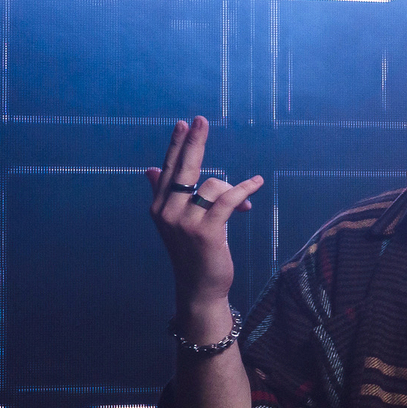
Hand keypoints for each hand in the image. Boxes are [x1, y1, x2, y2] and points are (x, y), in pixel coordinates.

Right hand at [146, 116, 264, 318]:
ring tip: (241, 207)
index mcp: (159, 206)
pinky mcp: (206, 232)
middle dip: (194, 142)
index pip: (168, 168)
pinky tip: (256, 184)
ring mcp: (185, 222)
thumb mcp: (175, 223)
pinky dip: (245, 190)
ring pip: (213, 185)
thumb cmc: (192, 252)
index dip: (177, 145)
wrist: (199, 287)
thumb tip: (150, 170)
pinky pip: (228, 199)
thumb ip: (164, 195)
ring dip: (233, 191)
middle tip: (202, 120)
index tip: (185, 124)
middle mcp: (167, 211)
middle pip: (184, 168)